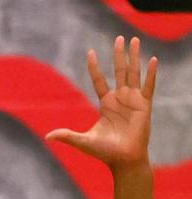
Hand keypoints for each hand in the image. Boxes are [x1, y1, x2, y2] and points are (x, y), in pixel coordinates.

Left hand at [46, 36, 156, 169]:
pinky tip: (151, 60)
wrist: (123, 160)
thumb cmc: (104, 152)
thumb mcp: (82, 141)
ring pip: (133, 73)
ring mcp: (133, 100)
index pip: (99, 80)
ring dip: (134, 57)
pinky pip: (148, 86)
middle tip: (118, 38)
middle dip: (118, 55)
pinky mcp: (144, 105)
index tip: (90, 52)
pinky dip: (150, 74)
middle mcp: (120, 98)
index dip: (94, 67)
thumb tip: (47, 136)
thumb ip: (67, 135)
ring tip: (135, 40)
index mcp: (106, 104)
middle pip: (119, 71)